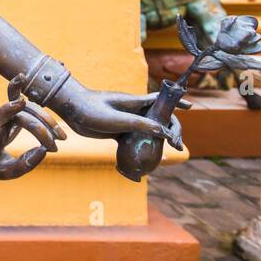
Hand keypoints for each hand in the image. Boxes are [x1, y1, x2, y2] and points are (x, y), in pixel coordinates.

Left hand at [0, 75, 65, 179]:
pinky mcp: (10, 112)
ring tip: (61, 137)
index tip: (21, 102)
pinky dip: (17, 87)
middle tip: (55, 147)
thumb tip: (42, 152)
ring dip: (46, 121)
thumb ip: (19, 167)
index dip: (8, 108)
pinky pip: (14, 96)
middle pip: (22, 118)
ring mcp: (4, 115)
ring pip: (28, 110)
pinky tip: (21, 77)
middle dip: (40, 130)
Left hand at [52, 81, 185, 150]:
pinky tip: (145, 160)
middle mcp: (133, 110)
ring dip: (158, 142)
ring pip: (147, 131)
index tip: (191, 106)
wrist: (69, 109)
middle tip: (178, 146)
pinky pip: (133, 140)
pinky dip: (141, 148)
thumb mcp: (117, 118)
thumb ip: (140, 124)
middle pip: (159, 119)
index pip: (161, 100)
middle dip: (171, 131)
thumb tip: (164, 132)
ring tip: (166, 156)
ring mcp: (125, 120)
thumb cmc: (91, 109)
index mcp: (135, 102)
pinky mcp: (116, 130)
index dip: (177, 102)